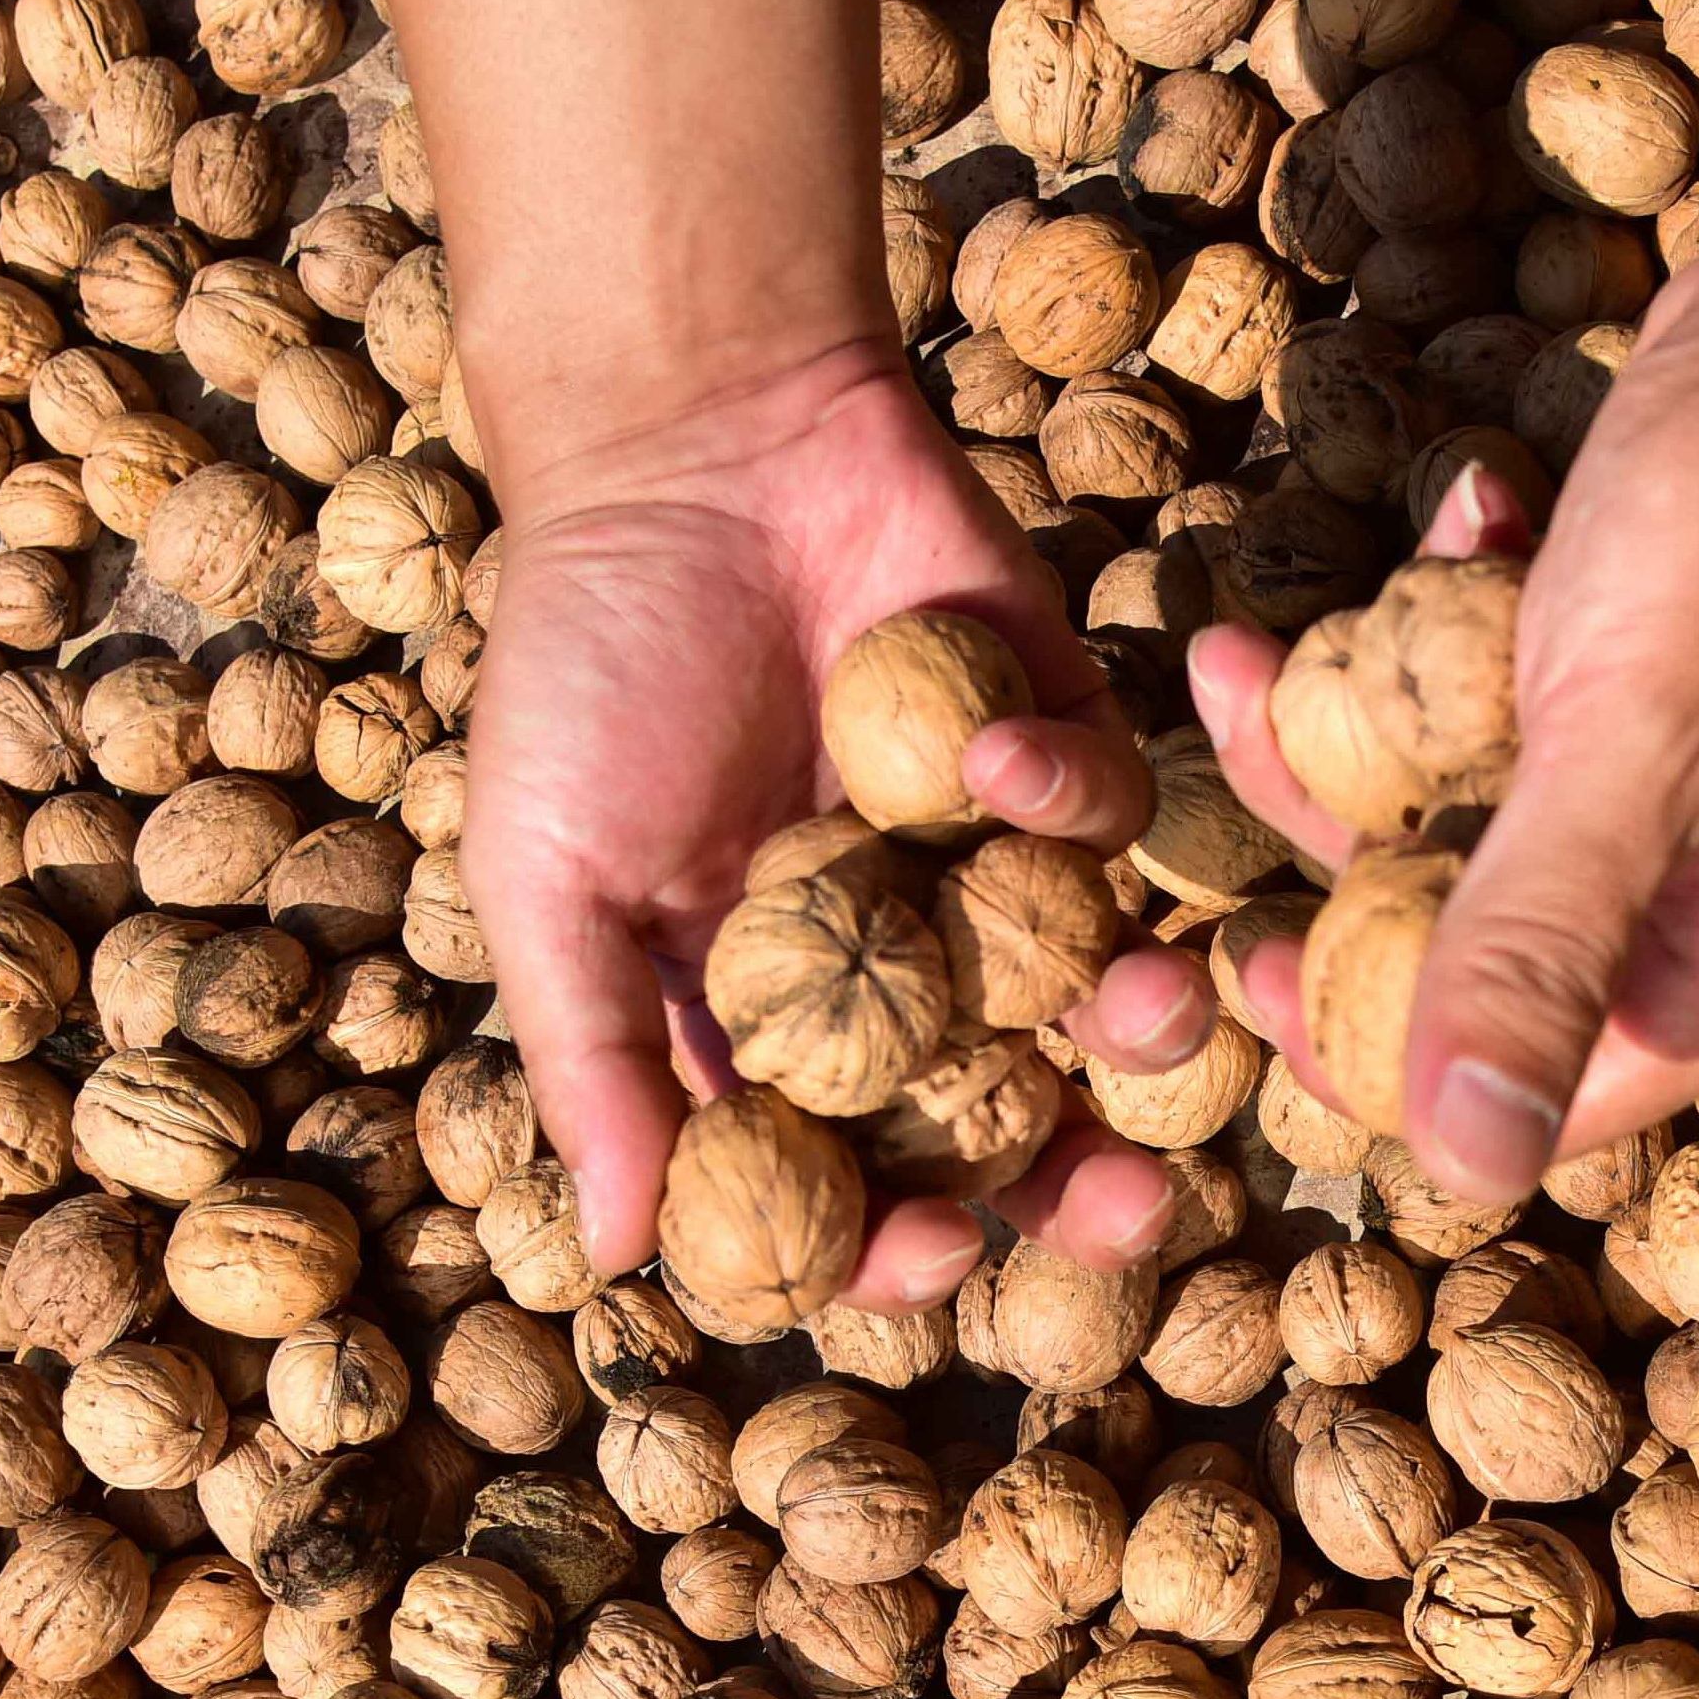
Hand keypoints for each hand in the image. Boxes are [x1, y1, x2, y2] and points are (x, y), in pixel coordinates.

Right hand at [459, 342, 1215, 1308]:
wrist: (689, 446)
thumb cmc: (589, 662)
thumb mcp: (547, 873)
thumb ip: (593, 1057)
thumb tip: (615, 1253)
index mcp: (771, 1028)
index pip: (854, 1186)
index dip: (900, 1243)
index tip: (939, 1250)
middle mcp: (897, 971)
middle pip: (1009, 1125)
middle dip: (1082, 1180)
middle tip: (1134, 1205)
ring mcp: (989, 866)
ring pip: (1097, 995)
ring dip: (1140, 1023)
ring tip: (1152, 1012)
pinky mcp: (1062, 748)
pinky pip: (1107, 821)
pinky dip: (1068, 804)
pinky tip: (997, 761)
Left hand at [1191, 229, 1698, 1203]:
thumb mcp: (1627, 748)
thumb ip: (1537, 953)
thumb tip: (1462, 1176)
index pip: (1516, 1104)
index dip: (1368, 1053)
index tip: (1248, 954)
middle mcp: (1696, 913)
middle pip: (1463, 958)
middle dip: (1332, 853)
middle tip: (1239, 734)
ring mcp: (1664, 797)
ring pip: (1452, 820)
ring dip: (1355, 722)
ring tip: (1261, 638)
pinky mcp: (1629, 690)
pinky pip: (1488, 708)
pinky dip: (1441, 629)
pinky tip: (1462, 515)